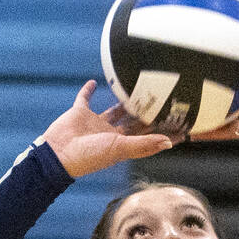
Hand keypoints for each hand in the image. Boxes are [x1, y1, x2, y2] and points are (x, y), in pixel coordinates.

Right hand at [40, 81, 172, 177]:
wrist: (59, 154)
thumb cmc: (89, 156)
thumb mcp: (120, 148)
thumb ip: (144, 144)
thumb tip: (168, 143)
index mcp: (121, 143)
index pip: (146, 136)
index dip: (162, 133)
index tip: (179, 127)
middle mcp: (110, 133)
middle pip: (133, 122)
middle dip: (147, 114)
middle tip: (164, 102)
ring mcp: (94, 123)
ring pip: (114, 110)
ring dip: (124, 101)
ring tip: (138, 89)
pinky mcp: (79, 112)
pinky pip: (85, 98)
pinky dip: (88, 90)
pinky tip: (95, 82)